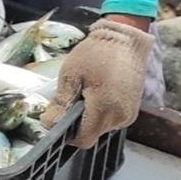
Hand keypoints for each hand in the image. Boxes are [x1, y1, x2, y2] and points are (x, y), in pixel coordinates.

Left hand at [40, 18, 153, 148]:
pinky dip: (102, 112)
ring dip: (90, 116)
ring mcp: (129, 115)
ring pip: (101, 128)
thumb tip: (48, 123)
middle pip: (92, 133)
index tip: (59, 118)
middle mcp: (120, 117)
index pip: (83, 139)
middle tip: (72, 96)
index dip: (68, 134)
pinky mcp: (132, 110)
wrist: (125, 40)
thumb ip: (61, 102)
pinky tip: (98, 92)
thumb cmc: (96, 53)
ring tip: (87, 91)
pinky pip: (111, 120)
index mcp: (104, 109)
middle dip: (78, 121)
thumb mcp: (71, 74)